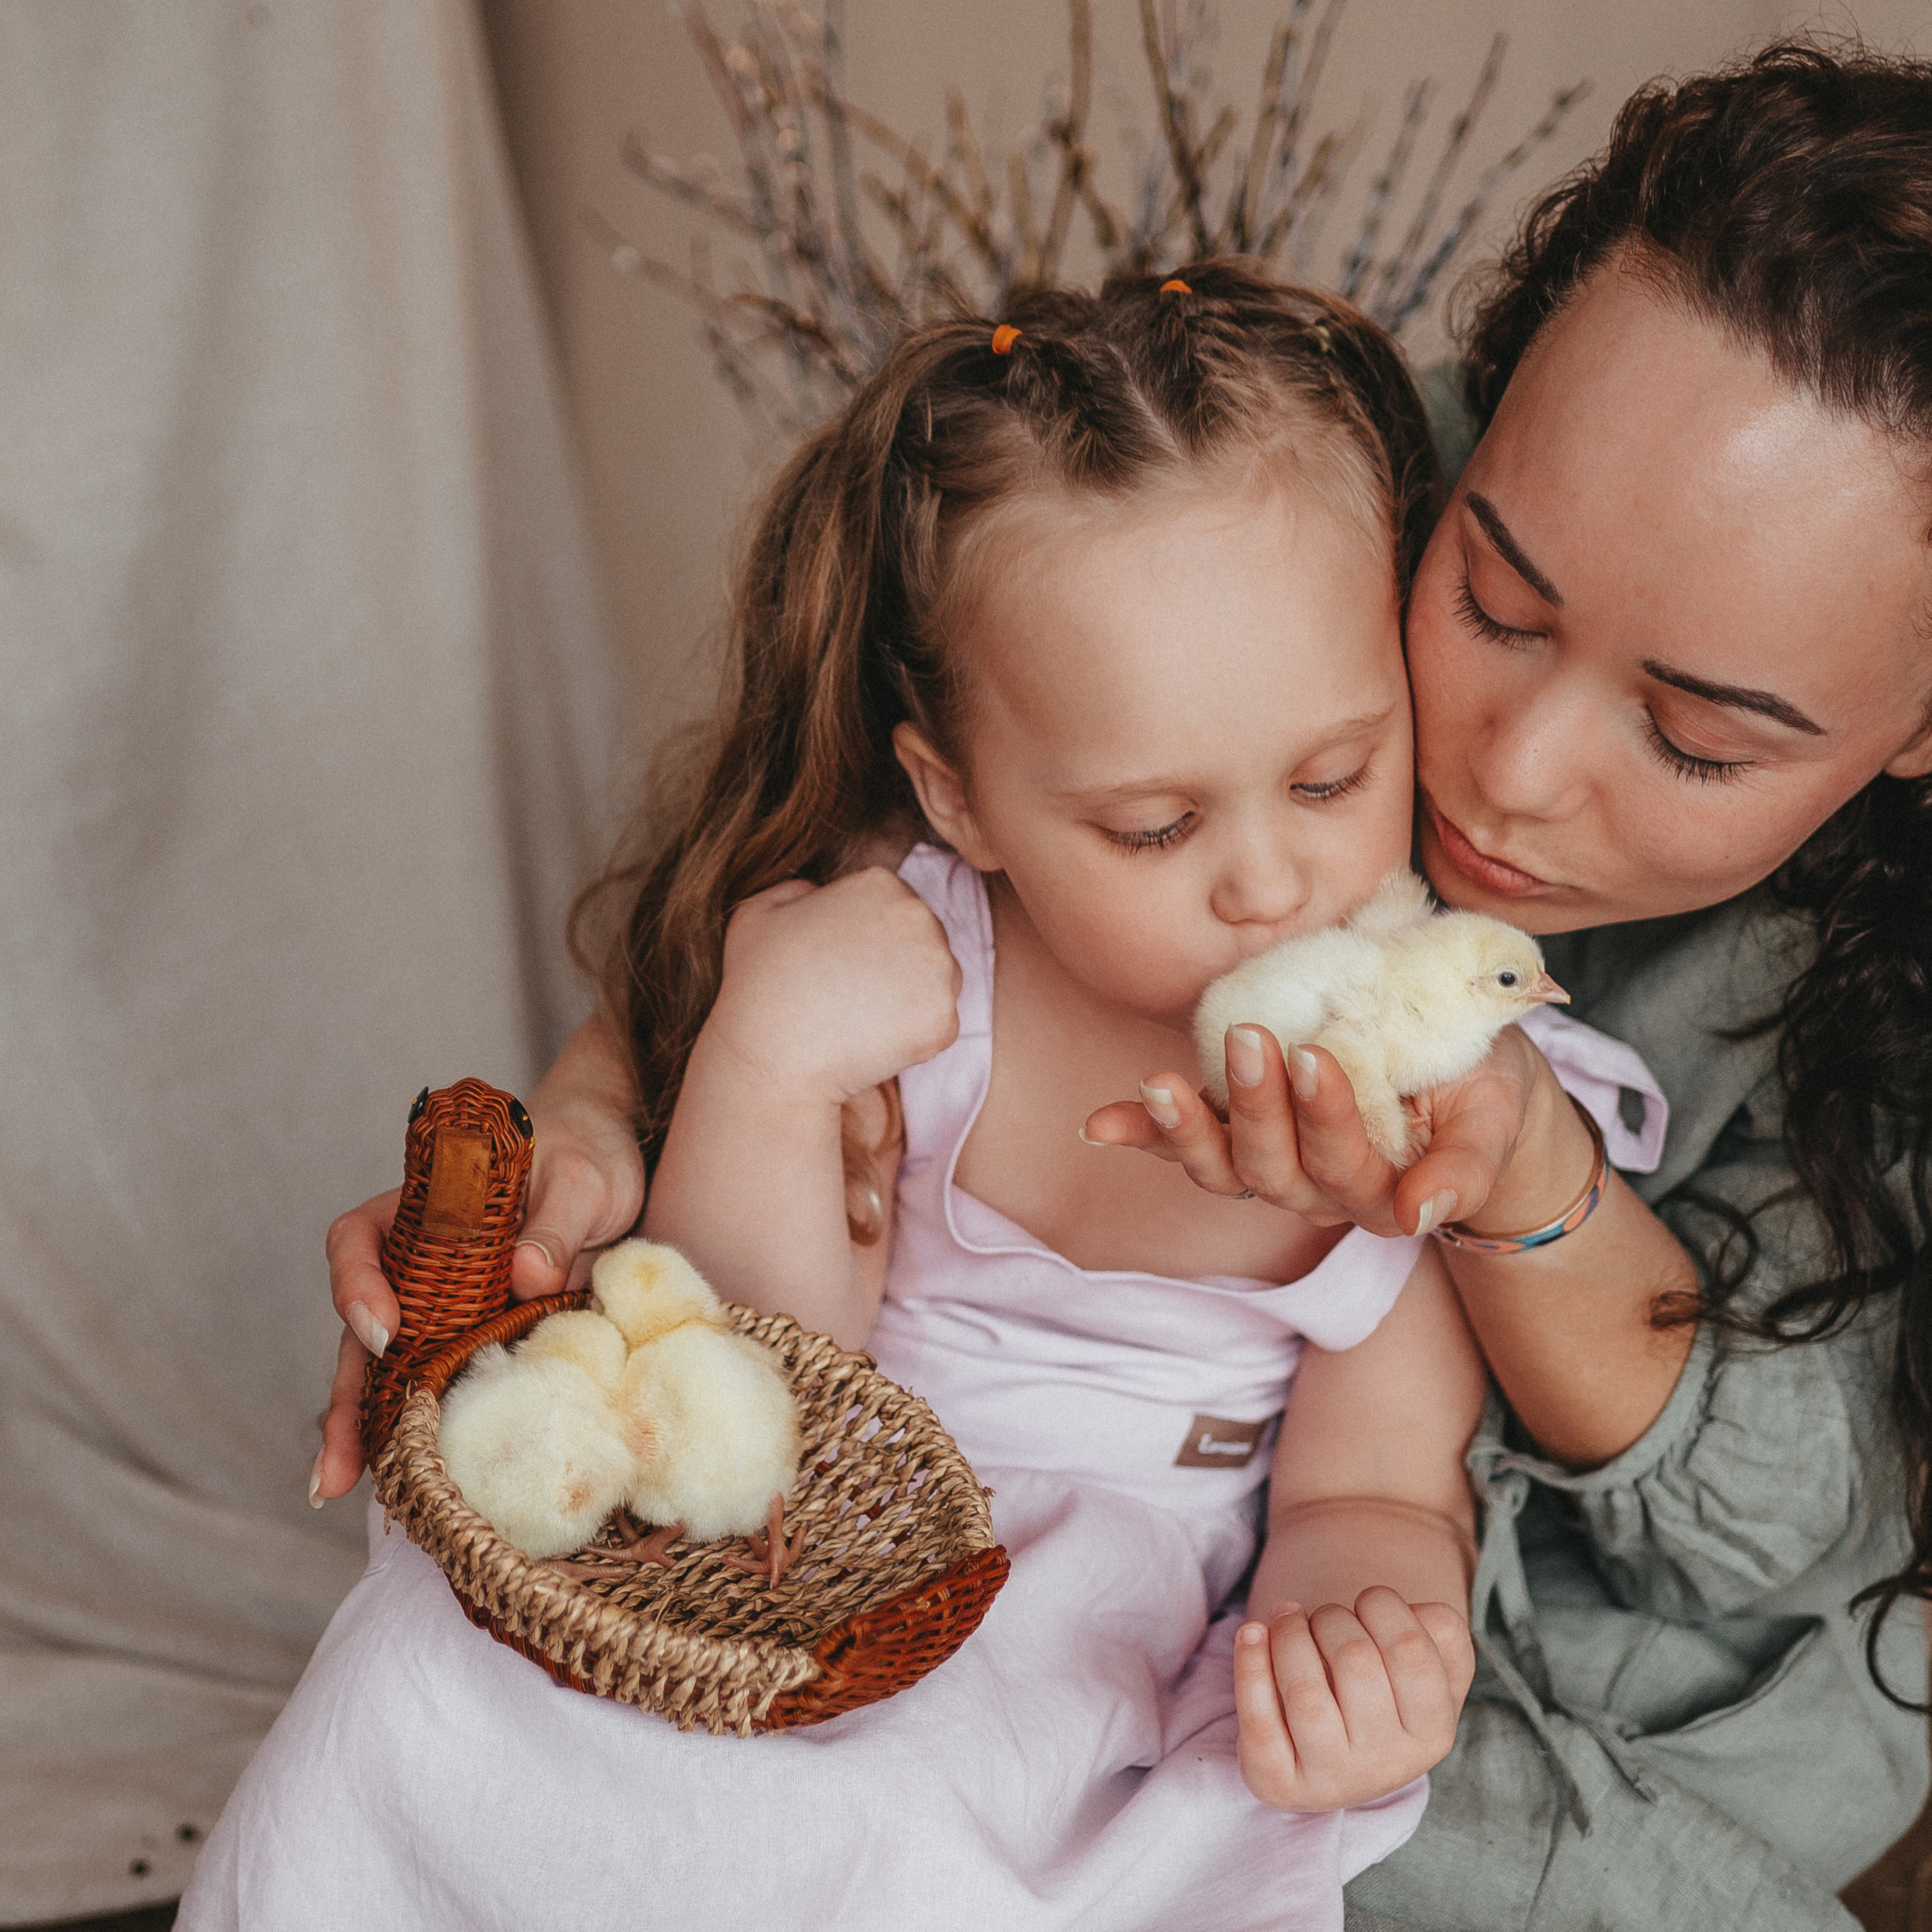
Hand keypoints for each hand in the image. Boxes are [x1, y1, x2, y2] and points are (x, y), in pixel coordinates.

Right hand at [313, 1040, 647, 1503]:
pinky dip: (429, 1426)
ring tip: (348, 1487)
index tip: (385, 1330)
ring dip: (372, 1428)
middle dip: (347, 1398)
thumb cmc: (586, 1154)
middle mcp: (421, 1261)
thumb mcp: (581, 1179)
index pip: (360, 1239)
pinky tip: (416, 1475)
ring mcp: (448, 1304)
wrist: (614, 1165)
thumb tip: (523, 1275)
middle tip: (337, 1467)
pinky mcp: (483, 1336)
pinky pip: (446, 1382)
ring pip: (395, 1368)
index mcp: (424, 1205)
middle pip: (363, 1328)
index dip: (358, 1286)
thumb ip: (555, 1221)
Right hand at [702, 870, 960, 1105]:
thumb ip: (796, 891)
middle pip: (925, 941)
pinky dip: (912, 1041)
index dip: (870, 940)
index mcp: (880, 884)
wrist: (772, 1055)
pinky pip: (937, 1027)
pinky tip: (872, 1043)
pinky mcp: (944, 1019)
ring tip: (860, 1019)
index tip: (842, 965)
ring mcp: (937, 968)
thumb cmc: (757, 985)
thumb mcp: (757, 912)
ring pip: (938, 983)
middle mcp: (918, 916)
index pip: (896, 907)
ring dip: (910, 1001)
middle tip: (853, 996)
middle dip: (898, 966)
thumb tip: (817, 893)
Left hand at [1082, 1023, 1542, 1238]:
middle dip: (1259, 1108)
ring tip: (1160, 1084)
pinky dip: (1141, 1135)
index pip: (1347, 1166)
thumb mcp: (1493, 1120)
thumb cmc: (1480, 1093)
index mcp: (1385, 1195)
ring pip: (1223, 1170)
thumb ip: (1466, 1170)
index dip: (1327, 1117)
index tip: (1316, 1056)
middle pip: (1275, 1171)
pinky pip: (1181, 1146)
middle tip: (1252, 1039)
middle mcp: (1318, 1193)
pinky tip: (1097, 1124)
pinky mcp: (1237, 1136)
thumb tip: (1423, 1214)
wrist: (1464, 1086)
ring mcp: (1271, 1166)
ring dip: (1186, 1130)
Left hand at [1234, 1588, 1475, 1811]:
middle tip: (1323, 1618)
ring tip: (1287, 1620)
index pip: (1411, 1650)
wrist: (1332, 1757)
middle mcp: (1387, 1766)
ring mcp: (1331, 1780)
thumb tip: (1414, 1613)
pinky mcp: (1278, 1783)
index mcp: (1433, 1733)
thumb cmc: (1381, 1690)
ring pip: (1304, 1691)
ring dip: (1289, 1634)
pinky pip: (1258, 1721)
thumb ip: (1440, 1631)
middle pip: (1355, 1660)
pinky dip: (1249, 1665)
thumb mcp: (1429, 1665)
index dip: (1382, 1605)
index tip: (1367, 1601)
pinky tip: (1251, 1633)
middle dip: (1330, 1616)